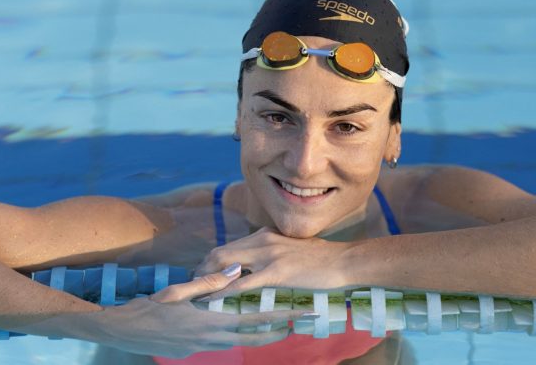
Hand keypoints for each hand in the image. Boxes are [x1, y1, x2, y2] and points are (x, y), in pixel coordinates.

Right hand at [79, 263, 313, 357]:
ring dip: (257, 334)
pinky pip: (220, 341)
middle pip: (253, 338)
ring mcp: (201, 347)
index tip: (300, 313)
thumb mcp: (175, 293)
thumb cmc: (146, 310)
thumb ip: (206, 284)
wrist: (121, 333)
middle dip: (278, 331)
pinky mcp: (192, 350)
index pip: (254, 321)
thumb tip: (234, 273)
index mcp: (210, 323)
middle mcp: (210, 339)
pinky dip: (233, 333)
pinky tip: (231, 324)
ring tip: (274, 325)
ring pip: (238, 341)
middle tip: (299, 323)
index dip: (280, 318)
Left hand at [194, 227, 351, 298]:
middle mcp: (262, 241)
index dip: (210, 263)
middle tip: (190, 289)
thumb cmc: (321, 259)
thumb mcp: (290, 250)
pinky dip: (222, 292)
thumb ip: (272, 253)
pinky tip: (211, 300)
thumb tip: (259, 265)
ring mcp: (269, 255)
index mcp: (264, 235)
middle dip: (200, 271)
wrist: (345, 260)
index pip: (228, 247)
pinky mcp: (277, 272)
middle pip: (219, 253)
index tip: (201, 276)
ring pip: (225, 266)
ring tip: (192, 295)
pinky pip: (242, 284)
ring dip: (205, 281)